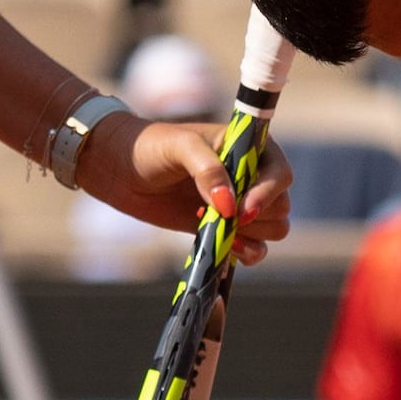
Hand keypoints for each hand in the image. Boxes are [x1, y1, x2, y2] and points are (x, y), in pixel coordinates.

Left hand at [88, 113, 294, 262]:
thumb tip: (229, 206)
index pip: (280, 173)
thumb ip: (207, 170)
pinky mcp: (224, 227)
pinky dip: (247, 252)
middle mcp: (251, 175)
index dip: (267, 194)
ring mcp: (238, 203)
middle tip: (221, 218)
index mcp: (248, 147)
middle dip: (256, 217)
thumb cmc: (150, 147)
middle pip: (280, 205)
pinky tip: (226, 247)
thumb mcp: (179, 148)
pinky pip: (254, 247)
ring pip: (273, 228)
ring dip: (253, 236)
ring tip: (217, 229)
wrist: (120, 170)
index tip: (241, 210)